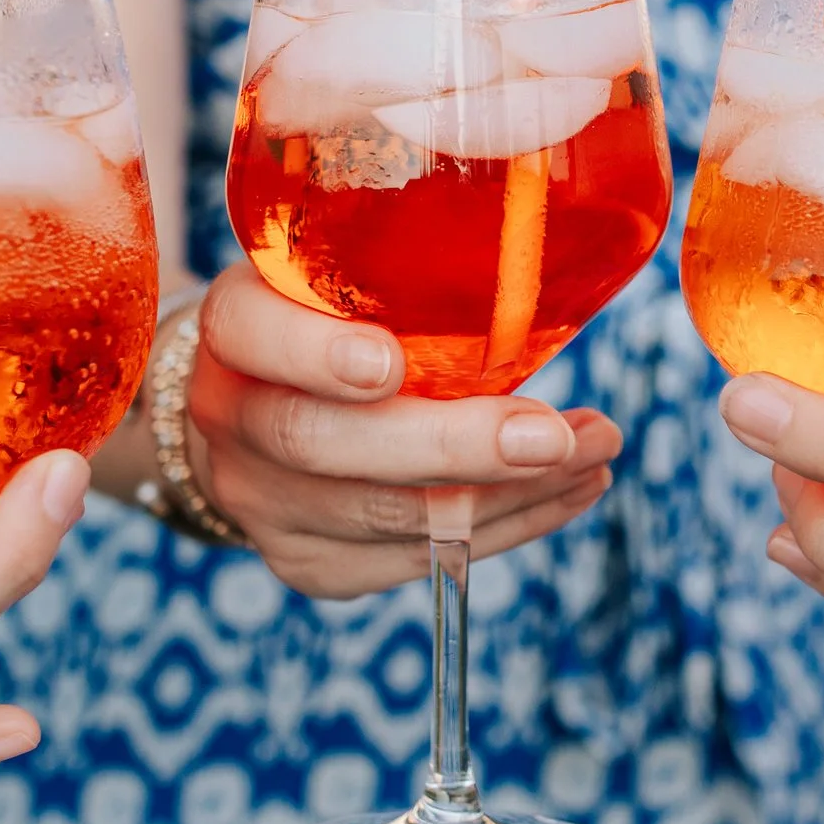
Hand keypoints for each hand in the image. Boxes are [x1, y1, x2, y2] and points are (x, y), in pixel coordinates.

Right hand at [186, 265, 621, 596]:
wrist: (255, 413)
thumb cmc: (325, 323)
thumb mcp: (337, 274)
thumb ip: (395, 270)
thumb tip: (534, 259)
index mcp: (231, 328)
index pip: (249, 332)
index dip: (315, 353)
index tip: (389, 361)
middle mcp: (230, 421)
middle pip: (321, 444)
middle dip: (449, 446)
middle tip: (551, 436)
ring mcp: (263, 505)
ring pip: (386, 515)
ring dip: (511, 491)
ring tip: (593, 453)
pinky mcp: (312, 565)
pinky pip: (419, 560)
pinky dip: (510, 526)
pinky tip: (568, 491)